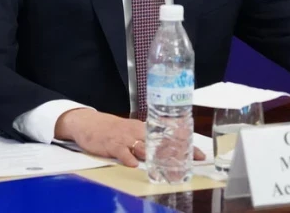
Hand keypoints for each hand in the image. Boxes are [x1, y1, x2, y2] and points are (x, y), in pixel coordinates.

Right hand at [55, 109, 204, 166]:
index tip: (200, 155)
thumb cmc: (113, 130)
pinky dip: (128, 158)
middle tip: (188, 162)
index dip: (186, 145)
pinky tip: (133, 164)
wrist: (89, 123)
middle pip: (161, 141)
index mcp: (145, 128)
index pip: (170, 135)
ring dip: (154, 156)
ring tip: (165, 165)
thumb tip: (168, 151)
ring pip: (143, 146)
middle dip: (176, 152)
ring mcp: (125, 138)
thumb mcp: (132, 131)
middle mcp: (138, 131)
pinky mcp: (112, 144)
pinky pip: (122, 151)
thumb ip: (148, 140)